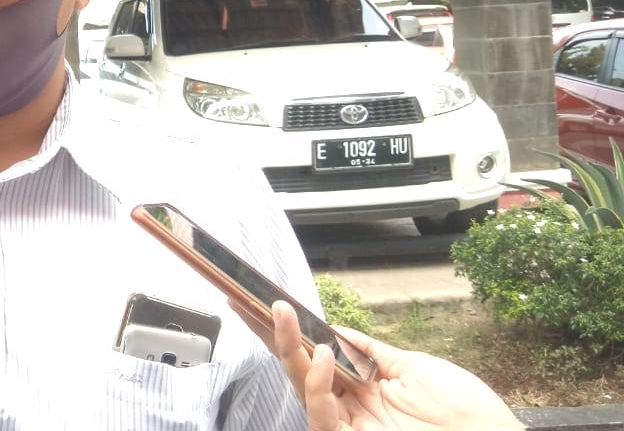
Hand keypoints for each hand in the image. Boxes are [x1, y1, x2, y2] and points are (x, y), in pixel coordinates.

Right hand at [231, 300, 523, 430]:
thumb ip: (372, 351)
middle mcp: (350, 407)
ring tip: (283, 315)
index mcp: (363, 388)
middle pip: (299, 367)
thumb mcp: (415, 367)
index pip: (315, 355)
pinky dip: (317, 383)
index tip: (266, 304)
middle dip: (275, 334)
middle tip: (255, 303)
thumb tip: (336, 330)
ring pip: (302, 387)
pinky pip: (321, 413)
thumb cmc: (467, 412)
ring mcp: (349, 426)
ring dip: (289, 348)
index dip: (289, 332)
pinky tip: (323, 354)